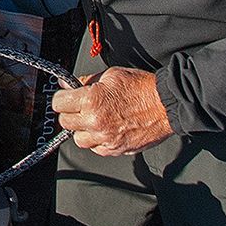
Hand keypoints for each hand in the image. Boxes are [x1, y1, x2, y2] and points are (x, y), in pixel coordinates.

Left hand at [51, 67, 172, 156]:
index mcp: (91, 100)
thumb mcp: (111, 75)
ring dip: (83, 130)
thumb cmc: (142, 88)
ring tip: (95, 119)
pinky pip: (96, 149)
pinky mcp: (116, 150)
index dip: (63, 98)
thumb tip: (68, 85)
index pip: (58, 104)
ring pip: (78, 139)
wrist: (166, 105)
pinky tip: (107, 129)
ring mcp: (105, 139)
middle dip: (71, 113)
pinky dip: (98, 140)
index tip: (67, 97)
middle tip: (81, 107)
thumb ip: (86, 81)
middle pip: (65, 122)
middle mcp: (95, 122)